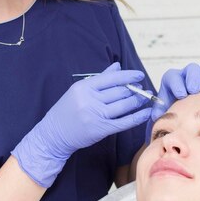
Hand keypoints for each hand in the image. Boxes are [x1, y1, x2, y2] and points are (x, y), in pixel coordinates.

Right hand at [12, 62, 151, 186]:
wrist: (54, 134)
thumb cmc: (67, 110)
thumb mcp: (79, 90)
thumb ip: (100, 78)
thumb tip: (117, 66)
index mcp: (84, 87)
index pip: (111, 78)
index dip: (128, 76)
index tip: (139, 75)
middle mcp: (89, 100)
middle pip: (119, 91)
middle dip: (135, 90)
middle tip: (143, 89)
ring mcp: (95, 115)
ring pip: (124, 105)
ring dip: (138, 101)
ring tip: (145, 98)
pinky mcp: (100, 129)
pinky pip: (124, 122)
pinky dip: (137, 117)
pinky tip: (145, 113)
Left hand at [146, 62, 199, 142]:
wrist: (188, 108)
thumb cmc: (175, 107)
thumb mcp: (164, 109)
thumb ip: (159, 111)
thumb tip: (156, 115)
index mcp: (172, 80)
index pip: (173, 76)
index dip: (177, 84)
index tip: (181, 95)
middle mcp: (187, 75)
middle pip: (191, 68)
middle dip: (192, 79)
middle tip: (194, 90)